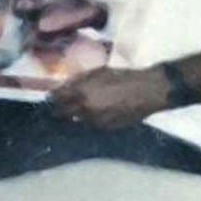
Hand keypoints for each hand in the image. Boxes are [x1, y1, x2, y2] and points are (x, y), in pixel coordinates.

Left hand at [50, 65, 171, 129]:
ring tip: (85, 108)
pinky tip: (99, 112)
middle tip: (63, 105)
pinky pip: (93, 125)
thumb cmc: (124, 77)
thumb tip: (64, 85)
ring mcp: (95, 121)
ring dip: (78, 115)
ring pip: (78, 120)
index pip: (57, 98)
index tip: (52, 96)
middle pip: (64, 113)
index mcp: (81, 93)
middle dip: (62, 109)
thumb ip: (79, 80)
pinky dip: (92, 119)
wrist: (147, 91)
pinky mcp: (106, 128)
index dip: (53, 97)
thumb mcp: (98, 72)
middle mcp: (84, 109)